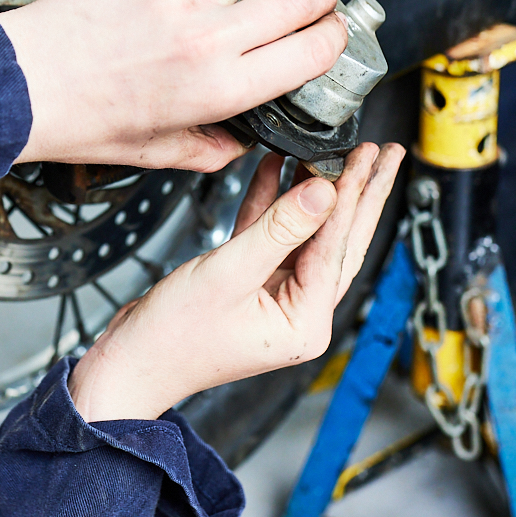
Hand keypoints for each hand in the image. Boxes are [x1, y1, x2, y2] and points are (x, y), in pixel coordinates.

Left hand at [0, 0, 346, 170]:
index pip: (310, 51)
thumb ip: (209, 148)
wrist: (23, 83)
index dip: (334, 39)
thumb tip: (237, 143)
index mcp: (219, 87)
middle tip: (319, 0)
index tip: (335, 36)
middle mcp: (206, 37)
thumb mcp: (155, 151)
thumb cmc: (80, 119)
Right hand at [67, 142, 404, 421]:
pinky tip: (280, 168)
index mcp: (306, 322)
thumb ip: (278, 229)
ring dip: (320, 194)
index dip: (351, 195)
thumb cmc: (173, 337)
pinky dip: (275, 205)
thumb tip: (324, 191)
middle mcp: (300, 313)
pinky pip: (273, 238)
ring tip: (346, 154)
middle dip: (361, 194)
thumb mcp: (229, 273)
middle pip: (339, 241)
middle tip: (385, 153)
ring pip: (309, 236)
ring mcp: (277, 300)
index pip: (337, 246)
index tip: (366, 155)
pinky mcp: (253, 287)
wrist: (130, 363)